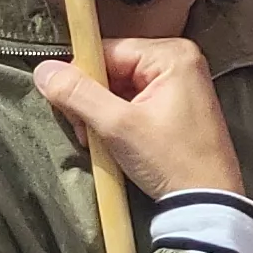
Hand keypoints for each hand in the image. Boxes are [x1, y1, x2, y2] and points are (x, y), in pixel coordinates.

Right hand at [31, 39, 242, 198]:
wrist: (209, 202)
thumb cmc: (172, 161)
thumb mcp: (118, 127)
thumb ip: (79, 95)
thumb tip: (43, 70)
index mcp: (172, 55)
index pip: (106, 50)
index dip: (81, 78)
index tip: (70, 109)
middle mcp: (179, 61)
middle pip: (111, 69)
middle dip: (91, 101)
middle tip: (86, 132)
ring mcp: (180, 84)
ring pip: (118, 88)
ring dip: (100, 115)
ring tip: (100, 142)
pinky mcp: (176, 106)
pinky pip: (133, 102)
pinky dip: (117, 122)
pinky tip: (113, 143)